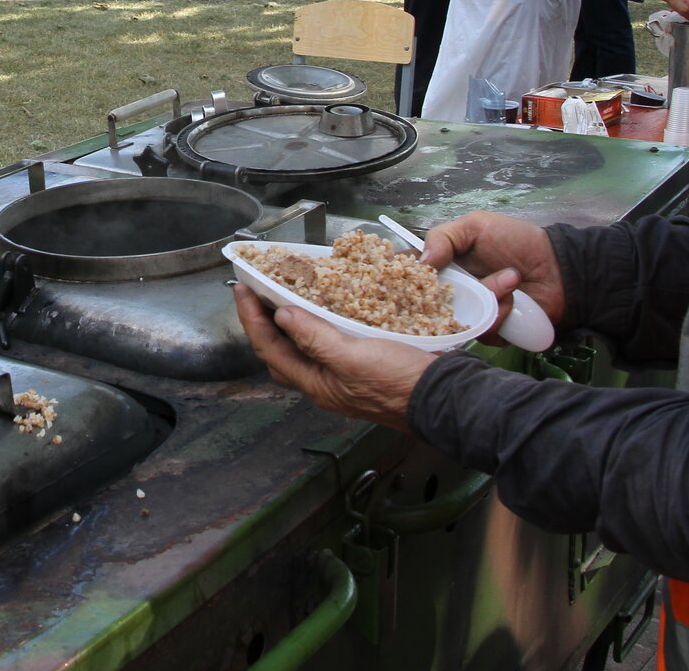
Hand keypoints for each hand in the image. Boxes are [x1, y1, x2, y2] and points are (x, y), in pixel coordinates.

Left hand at [233, 283, 434, 430]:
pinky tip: (324, 309)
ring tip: (283, 295)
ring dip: (289, 322)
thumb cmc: (401, 383)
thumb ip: (315, 338)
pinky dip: (318, 324)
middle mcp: (325, 383)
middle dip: (263, 322)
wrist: (447, 399)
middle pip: (279, 351)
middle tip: (256, 291)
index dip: (251, 318)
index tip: (241, 289)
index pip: (268, 348)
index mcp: (316, 383)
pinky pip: (328, 344)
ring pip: (303, 348)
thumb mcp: (353, 357)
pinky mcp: (362, 367)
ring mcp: (343, 377)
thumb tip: (281, 315)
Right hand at [421, 211, 565, 338]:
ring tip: (510, 279)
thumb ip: (443, 237)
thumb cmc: (516, 240)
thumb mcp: (476, 225)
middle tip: (471, 280)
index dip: (408, 278)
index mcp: (442, 265)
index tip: (416, 275)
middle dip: (450, 292)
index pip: (412, 276)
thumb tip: (421, 262)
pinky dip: (500, 315)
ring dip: (488, 297)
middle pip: (429, 304)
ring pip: (459, 319)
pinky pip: (483, 332)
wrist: (558, 267)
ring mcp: (470, 312)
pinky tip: (516, 299)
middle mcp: (451, 291)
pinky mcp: (491, 330)